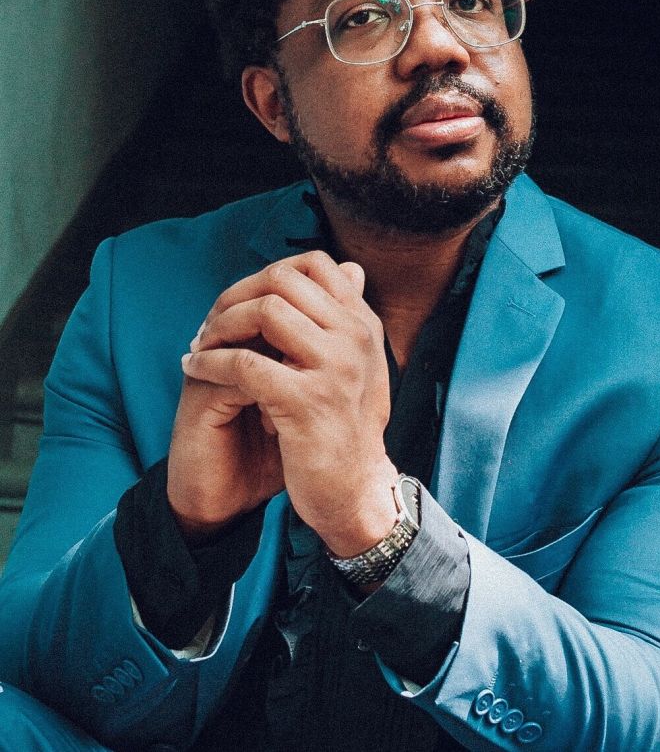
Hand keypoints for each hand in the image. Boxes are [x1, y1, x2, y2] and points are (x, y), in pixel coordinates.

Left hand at [182, 251, 397, 555]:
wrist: (355, 493)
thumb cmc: (347, 429)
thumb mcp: (359, 363)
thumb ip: (348, 318)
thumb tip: (350, 268)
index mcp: (366, 325)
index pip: (316, 264)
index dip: (267, 274)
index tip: (242, 302)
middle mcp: (356, 338)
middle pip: (284, 280)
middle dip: (237, 296)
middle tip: (212, 323)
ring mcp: (335, 368)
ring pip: (265, 312)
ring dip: (222, 325)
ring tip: (201, 345)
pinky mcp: (307, 401)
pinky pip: (244, 363)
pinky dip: (210, 362)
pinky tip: (195, 371)